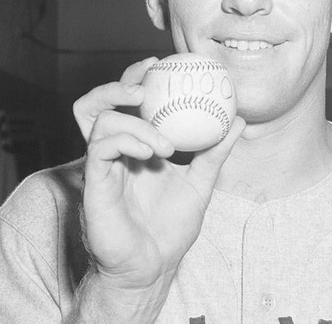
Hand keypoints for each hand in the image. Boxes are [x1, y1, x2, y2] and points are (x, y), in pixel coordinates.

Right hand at [73, 57, 244, 293]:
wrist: (152, 268)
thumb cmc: (169, 230)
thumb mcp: (200, 184)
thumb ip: (215, 152)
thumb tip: (239, 119)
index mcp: (132, 148)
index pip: (126, 104)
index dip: (137, 78)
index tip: (162, 64)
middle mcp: (112, 153)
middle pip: (99, 102)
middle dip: (120, 82)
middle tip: (149, 77)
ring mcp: (100, 166)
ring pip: (96, 117)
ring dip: (128, 113)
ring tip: (154, 121)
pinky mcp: (92, 182)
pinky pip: (100, 146)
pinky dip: (126, 138)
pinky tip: (152, 151)